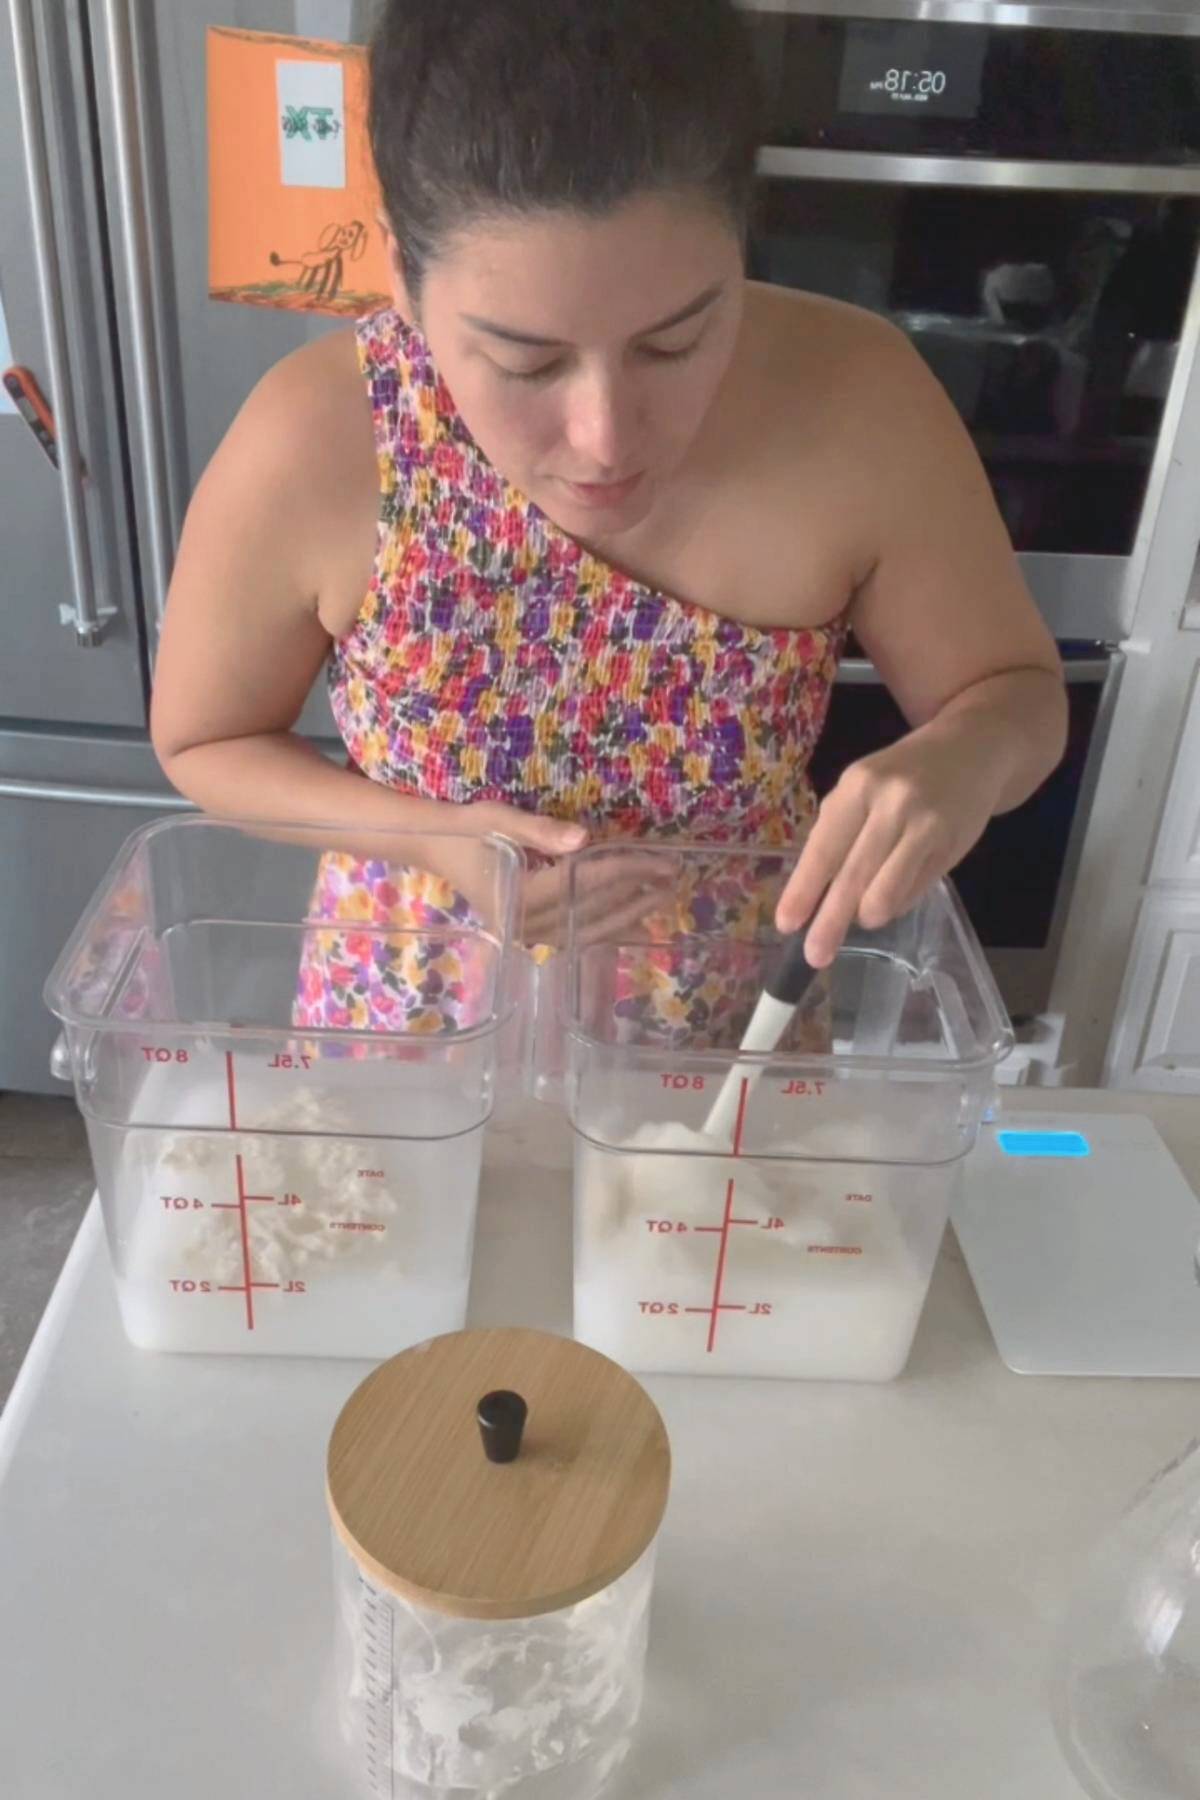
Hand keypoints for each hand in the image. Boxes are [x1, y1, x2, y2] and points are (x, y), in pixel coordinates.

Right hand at [448, 805, 675, 948]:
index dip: (628, 869)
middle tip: (674, 879)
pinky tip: (634, 922)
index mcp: (522, 896)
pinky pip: (576, 936)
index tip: (661, 861)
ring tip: (663, 900)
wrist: (439, 849)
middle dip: (638, 894)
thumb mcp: (499, 819)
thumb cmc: (468, 830)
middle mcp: (527, 925)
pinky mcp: (531, 936)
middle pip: (594, 910)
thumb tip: (585, 839)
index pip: (586, 881)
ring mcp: (529, 936)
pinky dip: (608, 928)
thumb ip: (540, 830)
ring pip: (590, 930)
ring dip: (629, 915)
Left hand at [775, 729, 1004, 966]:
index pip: (824, 848)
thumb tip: (812, 894)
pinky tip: (897, 888)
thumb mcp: (864, 786)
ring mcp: (925, 825)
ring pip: (885, 894)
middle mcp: (891, 803)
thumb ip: (840, 831)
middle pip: (852, 877)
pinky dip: (898, 902)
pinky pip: (914, 893)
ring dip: (868, 916)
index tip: (786, 924)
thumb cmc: (904, 773)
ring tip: (865, 915)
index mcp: (858, 784)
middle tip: (816, 956)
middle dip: (830, 923)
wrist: (972, 749)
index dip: (804, 890)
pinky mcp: (951, 846)